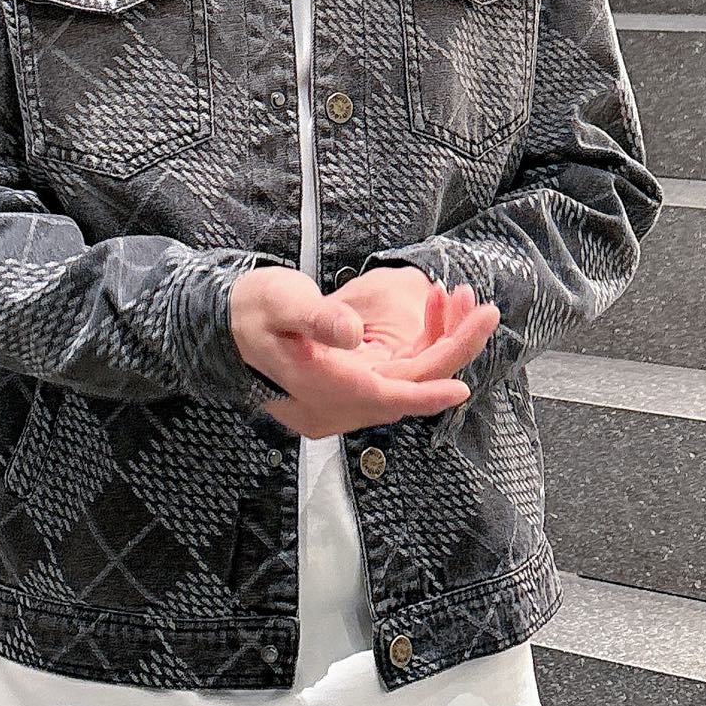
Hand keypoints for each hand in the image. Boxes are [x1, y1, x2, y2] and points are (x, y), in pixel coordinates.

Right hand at [228, 264, 499, 439]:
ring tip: (458, 299)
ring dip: (437, 344)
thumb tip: (350, 332)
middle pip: (405, 386)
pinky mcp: (344, 391)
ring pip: (403, 381)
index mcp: (319, 388)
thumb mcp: (280, 302)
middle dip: (449, 349)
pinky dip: (417, 348)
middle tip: (483, 310)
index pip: (384, 396)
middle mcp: (332, 406)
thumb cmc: (250, 310)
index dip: (425, 392)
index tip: (462, 386)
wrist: (222, 326)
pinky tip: (431, 314)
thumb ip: (316, 317)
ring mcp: (339, 403)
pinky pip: (392, 377)